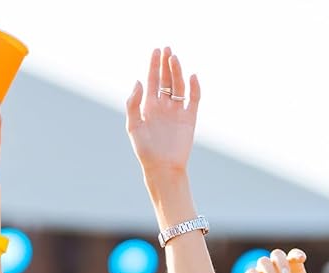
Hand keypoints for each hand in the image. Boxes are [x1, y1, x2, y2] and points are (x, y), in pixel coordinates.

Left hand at [125, 47, 200, 178]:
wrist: (163, 168)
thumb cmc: (145, 150)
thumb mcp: (133, 126)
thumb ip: (133, 104)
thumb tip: (138, 81)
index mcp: (150, 106)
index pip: (152, 80)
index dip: (153, 65)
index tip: (156, 50)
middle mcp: (164, 106)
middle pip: (166, 80)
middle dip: (166, 64)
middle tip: (167, 49)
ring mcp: (177, 111)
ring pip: (179, 86)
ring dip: (177, 72)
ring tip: (174, 59)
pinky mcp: (190, 119)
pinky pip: (194, 99)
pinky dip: (195, 88)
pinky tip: (192, 77)